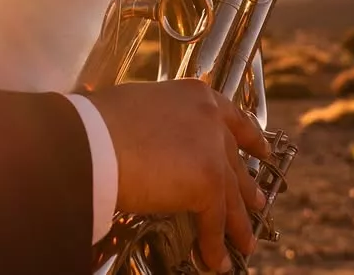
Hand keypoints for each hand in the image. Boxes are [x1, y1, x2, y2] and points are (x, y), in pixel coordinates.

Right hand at [85, 78, 270, 273]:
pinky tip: (214, 259)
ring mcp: (212, 151)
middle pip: (234, 160)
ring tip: (244, 241)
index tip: (261, 150)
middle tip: (256, 201)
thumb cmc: (97, 121)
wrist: (92, 139)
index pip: (232, 117)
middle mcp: (210, 119)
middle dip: (246, 186)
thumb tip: (153, 138)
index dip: (250, 137)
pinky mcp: (207, 184)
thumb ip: (160, 120)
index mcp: (194, 95)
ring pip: (231, 194)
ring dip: (237, 223)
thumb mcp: (138, 107)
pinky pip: (215, 220)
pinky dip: (215, 244)